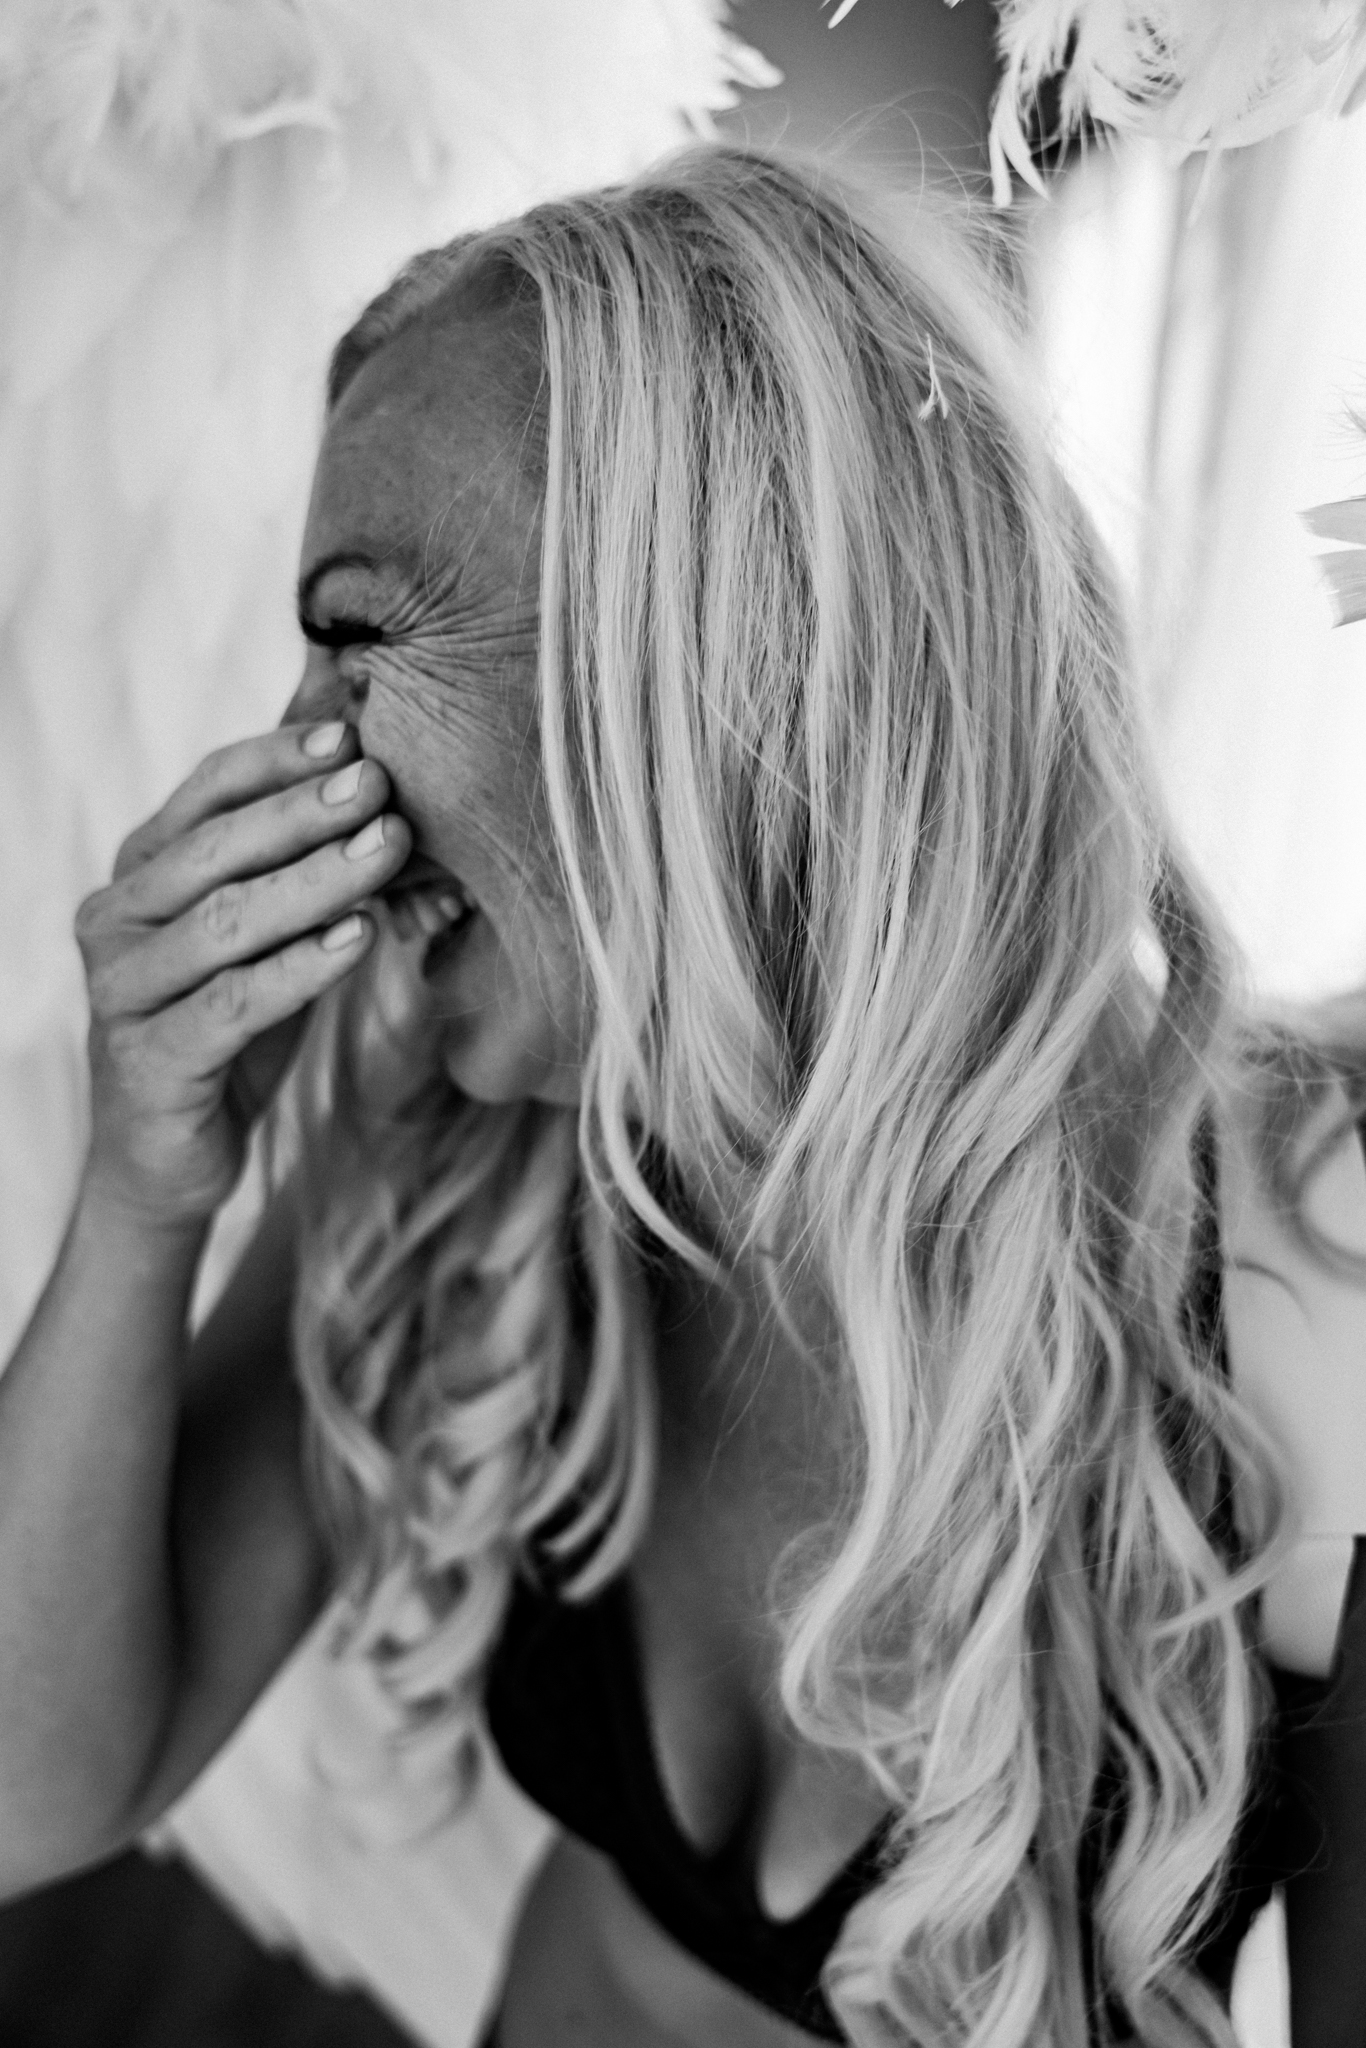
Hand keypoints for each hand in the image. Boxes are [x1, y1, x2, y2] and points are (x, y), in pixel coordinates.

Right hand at [76, 721, 411, 1226]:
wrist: (170, 1157)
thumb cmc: (229, 1025)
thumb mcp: (268, 931)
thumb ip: (302, 856)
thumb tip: (372, 761)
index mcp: (142, 872)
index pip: (206, 791)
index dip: (277, 759)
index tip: (353, 733)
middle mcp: (117, 919)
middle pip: (215, 848)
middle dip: (304, 812)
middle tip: (379, 785)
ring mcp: (123, 990)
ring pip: (225, 921)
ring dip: (314, 881)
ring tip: (386, 850)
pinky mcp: (150, 1060)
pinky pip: (231, 1003)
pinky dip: (298, 968)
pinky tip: (356, 938)